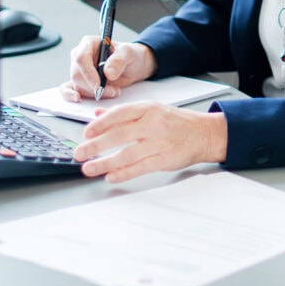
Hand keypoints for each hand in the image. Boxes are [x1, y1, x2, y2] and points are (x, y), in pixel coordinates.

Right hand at [62, 37, 156, 101]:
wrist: (133, 66)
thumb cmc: (129, 55)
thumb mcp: (128, 54)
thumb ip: (119, 61)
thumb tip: (108, 73)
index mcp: (89, 43)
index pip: (81, 58)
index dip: (88, 73)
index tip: (98, 85)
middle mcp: (81, 55)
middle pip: (77, 74)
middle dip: (92, 87)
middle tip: (111, 91)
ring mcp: (79, 69)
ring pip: (77, 85)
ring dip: (94, 93)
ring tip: (113, 91)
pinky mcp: (80, 81)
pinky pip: (68, 89)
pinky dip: (71, 95)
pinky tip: (77, 98)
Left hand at [72, 101, 227, 182]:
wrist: (204, 133)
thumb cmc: (177, 122)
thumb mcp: (152, 110)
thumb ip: (124, 113)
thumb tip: (98, 115)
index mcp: (148, 109)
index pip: (119, 114)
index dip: (100, 124)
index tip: (86, 133)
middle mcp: (153, 124)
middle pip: (119, 135)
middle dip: (95, 145)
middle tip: (79, 153)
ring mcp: (159, 143)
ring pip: (127, 154)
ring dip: (105, 163)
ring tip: (89, 168)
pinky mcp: (165, 159)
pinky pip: (140, 167)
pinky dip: (124, 173)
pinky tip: (111, 176)